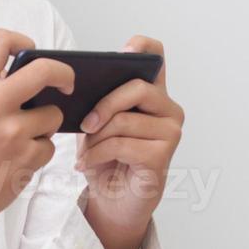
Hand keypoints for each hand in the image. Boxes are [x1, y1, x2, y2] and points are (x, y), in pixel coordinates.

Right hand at [0, 29, 73, 248]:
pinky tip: (17, 160)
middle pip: (45, 71)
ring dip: (45, 126)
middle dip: (64, 74)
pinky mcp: (26, 157)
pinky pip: (49, 146)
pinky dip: (39, 152)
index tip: (33, 51)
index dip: (23, 40)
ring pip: (53, 115)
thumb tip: (37, 76)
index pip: (2, 41)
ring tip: (19, 139)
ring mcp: (12, 132)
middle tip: (68, 83)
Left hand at [75, 35, 182, 248]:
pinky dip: (97, 154)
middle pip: (138, 88)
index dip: (143, 48)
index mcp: (152, 94)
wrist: (112, 200)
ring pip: (125, 120)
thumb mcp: (95, 122)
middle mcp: (168, 109)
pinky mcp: (163, 156)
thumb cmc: (105, 157)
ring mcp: (170, 133)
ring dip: (97, 137)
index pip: (156, 58)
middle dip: (105, 104)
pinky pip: (121, 145)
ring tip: (85, 151)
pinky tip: (86, 163)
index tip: (123, 51)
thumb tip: (78, 83)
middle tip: (85, 123)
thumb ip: (96, 100)